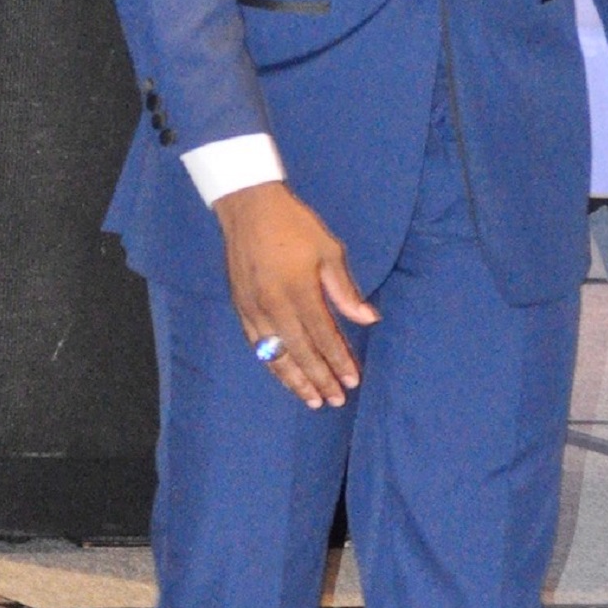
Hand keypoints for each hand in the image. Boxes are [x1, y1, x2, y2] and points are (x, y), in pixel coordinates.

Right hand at [215, 181, 379, 407]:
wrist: (248, 207)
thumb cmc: (295, 226)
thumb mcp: (329, 251)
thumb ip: (345, 290)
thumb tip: (368, 319)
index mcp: (298, 291)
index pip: (323, 336)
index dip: (339, 361)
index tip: (352, 380)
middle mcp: (273, 305)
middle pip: (300, 352)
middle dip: (320, 379)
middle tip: (335, 400)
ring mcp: (253, 308)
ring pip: (274, 355)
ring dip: (294, 380)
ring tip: (311, 400)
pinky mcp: (240, 307)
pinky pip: (256, 345)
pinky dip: (271, 364)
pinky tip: (283, 375)